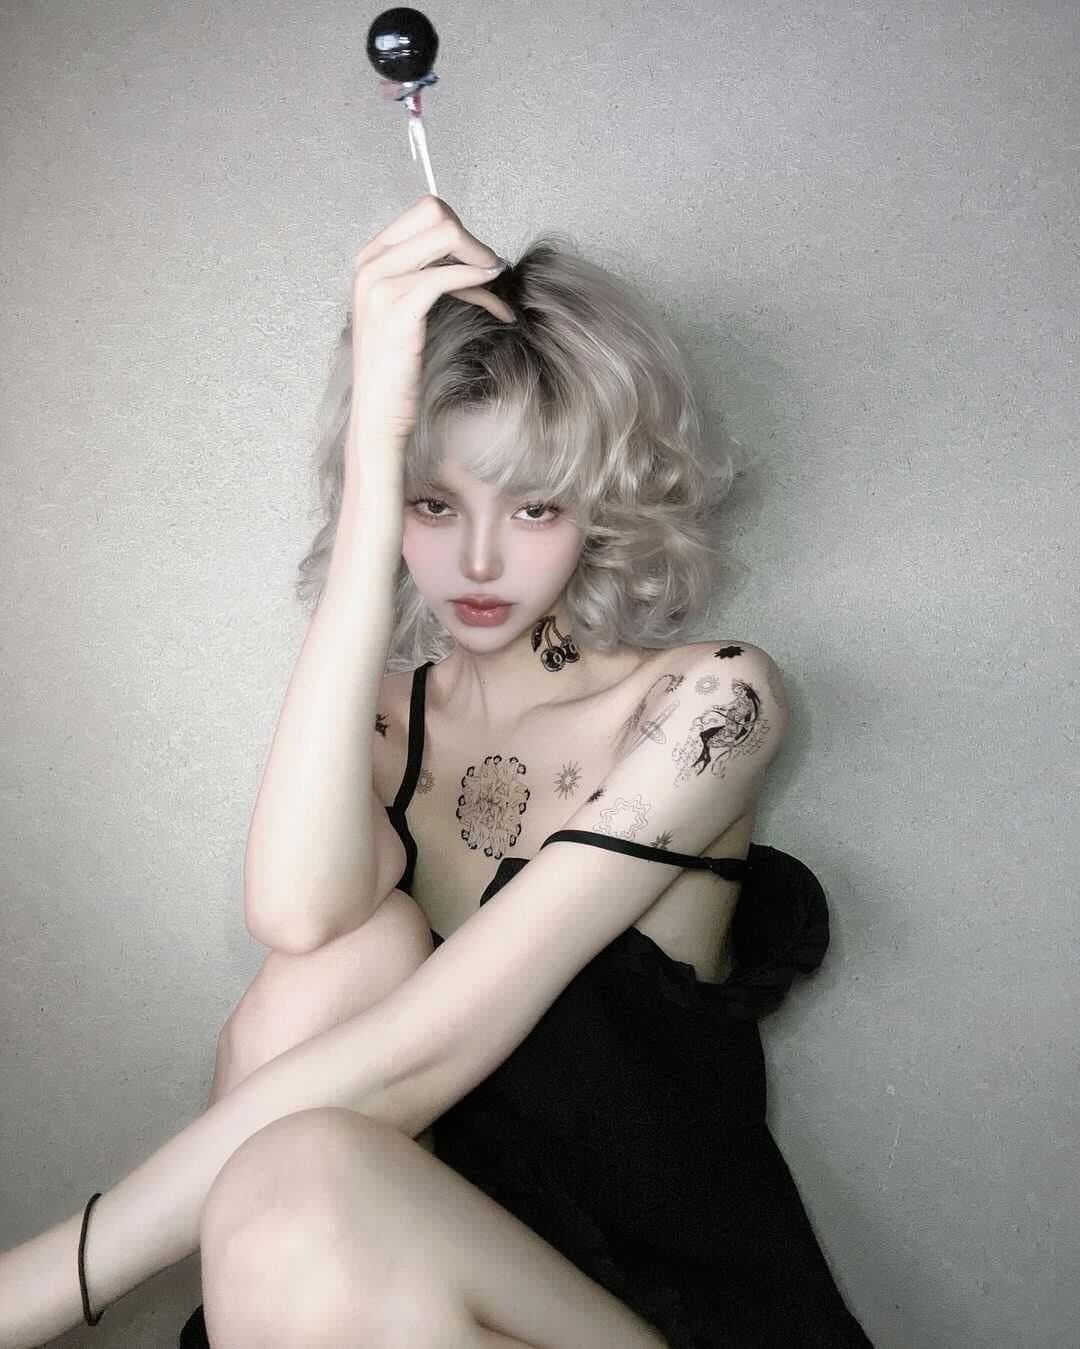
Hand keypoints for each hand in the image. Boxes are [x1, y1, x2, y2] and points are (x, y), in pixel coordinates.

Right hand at [347, 194, 513, 460]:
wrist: (378, 415)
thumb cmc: (398, 369)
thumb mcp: (408, 312)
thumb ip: (427, 276)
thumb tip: (472, 256)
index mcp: (370, 258)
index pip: (425, 212)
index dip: (461, 235)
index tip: (479, 264)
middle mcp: (369, 263)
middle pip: (435, 213)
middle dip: (473, 241)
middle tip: (492, 272)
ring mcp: (378, 283)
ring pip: (445, 235)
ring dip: (481, 261)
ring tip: (498, 287)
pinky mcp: (396, 308)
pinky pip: (447, 275)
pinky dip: (477, 281)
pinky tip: (496, 303)